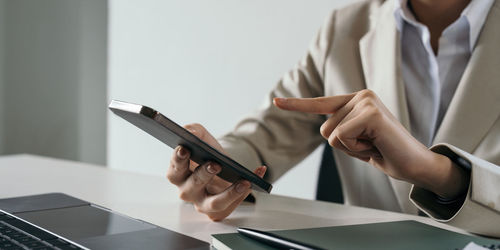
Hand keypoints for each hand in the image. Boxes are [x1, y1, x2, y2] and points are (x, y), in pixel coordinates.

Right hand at [167, 123, 266, 220]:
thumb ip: (193, 131)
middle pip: (191, 188)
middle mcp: (187, 191)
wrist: (223, 166)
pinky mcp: (218, 211)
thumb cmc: (207, 154)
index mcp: (178, 174)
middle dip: (203, 175)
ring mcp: (202, 203)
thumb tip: (190, 132)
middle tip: (216, 164)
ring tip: (243, 181)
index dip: (177, 160)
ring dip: (229, 194)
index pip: (174, 170)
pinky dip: (246, 192)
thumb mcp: (201, 137)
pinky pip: (232, 206)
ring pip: (214, 204)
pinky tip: (255, 177)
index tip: (184, 149)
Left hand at [274, 90, 468, 198]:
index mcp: (356, 100)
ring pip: (331, 134)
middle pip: (324, 128)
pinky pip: (341, 138)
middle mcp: (361, 96)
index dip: (296, 105)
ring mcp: (366, 102)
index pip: (320, 104)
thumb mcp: (356, 139)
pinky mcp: (371, 114)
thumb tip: (326, 129)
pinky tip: (376, 145)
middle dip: (343, 145)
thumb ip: (340, 129)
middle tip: (369, 145)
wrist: (414, 164)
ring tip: (374, 145)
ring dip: (351, 148)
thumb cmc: (384, 152)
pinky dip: (356, 149)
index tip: (276, 101)